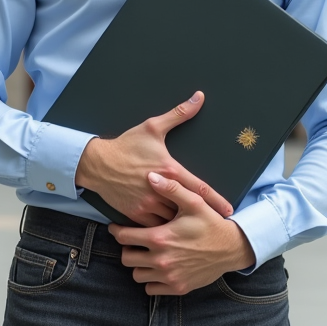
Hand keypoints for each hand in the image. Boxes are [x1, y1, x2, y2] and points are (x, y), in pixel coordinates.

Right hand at [75, 91, 232, 225]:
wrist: (97, 163)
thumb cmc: (126, 145)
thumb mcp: (152, 127)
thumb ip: (179, 113)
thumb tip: (199, 97)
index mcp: (169, 169)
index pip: (199, 188)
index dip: (217, 201)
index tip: (229, 210)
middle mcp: (160, 189)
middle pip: (187, 207)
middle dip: (199, 214)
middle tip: (213, 221)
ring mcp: (148, 204)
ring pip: (172, 220)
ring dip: (181, 221)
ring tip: (192, 225)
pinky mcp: (136, 214)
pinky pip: (155, 227)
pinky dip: (164, 227)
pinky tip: (170, 228)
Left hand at [111, 172, 255, 295]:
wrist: (231, 249)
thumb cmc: (211, 223)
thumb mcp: (194, 202)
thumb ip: (171, 189)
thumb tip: (150, 176)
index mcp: (160, 238)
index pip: (124, 237)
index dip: (117, 231)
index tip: (117, 228)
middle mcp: (161, 260)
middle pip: (126, 258)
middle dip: (127, 248)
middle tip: (133, 241)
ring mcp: (169, 276)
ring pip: (137, 275)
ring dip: (138, 265)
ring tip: (146, 254)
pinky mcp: (177, 287)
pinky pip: (151, 288)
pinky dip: (151, 280)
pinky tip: (157, 268)